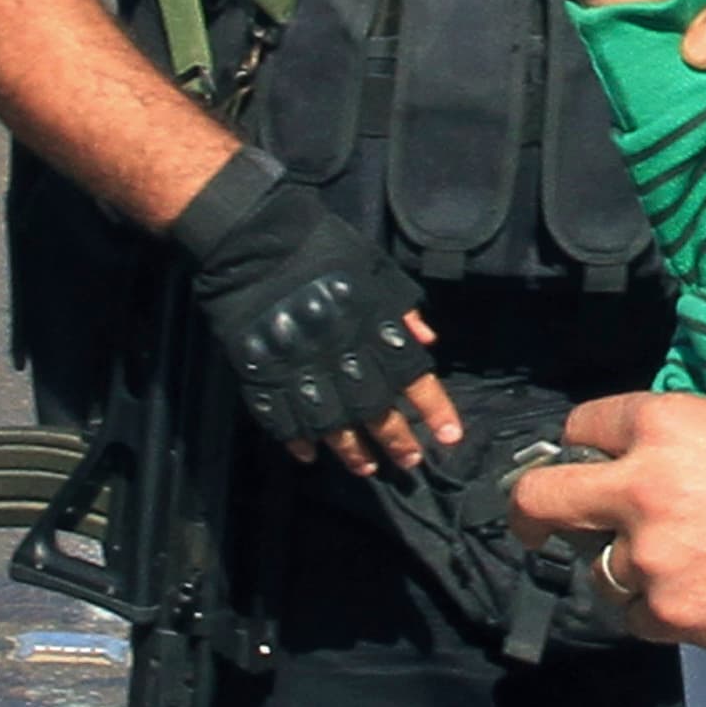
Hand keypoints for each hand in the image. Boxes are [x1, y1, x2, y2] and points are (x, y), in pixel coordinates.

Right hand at [178, 159, 461, 473]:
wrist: (255, 237)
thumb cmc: (324, 248)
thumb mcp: (376, 269)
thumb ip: (403, 310)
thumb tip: (428, 343)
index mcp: (373, 325)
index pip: (413, 377)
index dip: (434, 410)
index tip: (450, 437)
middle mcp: (340, 351)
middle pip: (375, 408)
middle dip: (395, 440)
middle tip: (408, 463)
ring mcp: (298, 364)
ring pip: (330, 421)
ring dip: (350, 450)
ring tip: (365, 469)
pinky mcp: (259, 369)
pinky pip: (279, 415)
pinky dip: (295, 438)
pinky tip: (309, 454)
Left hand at [510, 391, 705, 647]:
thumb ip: (669, 439)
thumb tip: (614, 465)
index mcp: (664, 425)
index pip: (579, 428)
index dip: (581, 447)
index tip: (579, 464)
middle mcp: (643, 485)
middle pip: (541, 501)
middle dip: (529, 513)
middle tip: (531, 525)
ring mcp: (652, 554)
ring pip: (600, 571)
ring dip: (630, 569)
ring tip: (691, 563)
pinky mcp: (670, 610)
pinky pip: (636, 616)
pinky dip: (662, 609)